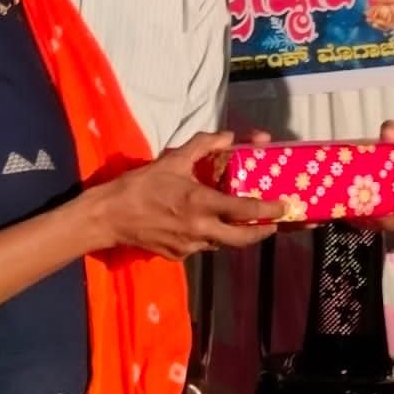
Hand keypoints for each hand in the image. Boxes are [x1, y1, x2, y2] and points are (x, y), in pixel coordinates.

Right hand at [86, 132, 284, 259]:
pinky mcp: (177, 256)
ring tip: (238, 221)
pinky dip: (207, 236)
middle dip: (261, 233)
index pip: (244, 211)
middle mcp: (200, 229)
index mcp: (201, 203)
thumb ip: (204, 146)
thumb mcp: (172, 160)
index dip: (268, 210)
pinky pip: (201, 246)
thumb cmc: (140, 186)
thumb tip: (229, 137)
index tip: (284, 208)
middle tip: (272, 225)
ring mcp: (189, 246)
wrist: (109, 217)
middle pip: (242, 239)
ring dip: (233, 234)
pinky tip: (202, 224)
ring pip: (221, 243)